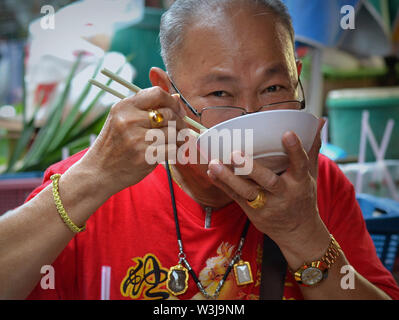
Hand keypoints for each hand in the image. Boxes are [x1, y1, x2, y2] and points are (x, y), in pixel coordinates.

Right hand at [80, 86, 186, 196]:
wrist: (98, 171)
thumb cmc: (114, 145)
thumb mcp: (122, 119)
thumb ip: (147, 108)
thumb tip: (176, 98)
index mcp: (124, 106)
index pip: (157, 93)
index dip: (172, 102)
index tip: (177, 110)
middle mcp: (129, 120)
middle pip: (169, 114)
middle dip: (179, 122)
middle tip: (179, 129)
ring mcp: (137, 139)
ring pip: (172, 132)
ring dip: (177, 138)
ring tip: (173, 142)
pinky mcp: (145, 156)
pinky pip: (171, 149)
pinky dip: (174, 151)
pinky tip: (168, 152)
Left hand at [207, 119, 329, 266]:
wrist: (298, 232)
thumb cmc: (303, 197)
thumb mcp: (311, 175)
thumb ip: (312, 148)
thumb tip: (320, 121)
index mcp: (300, 182)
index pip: (300, 164)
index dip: (295, 149)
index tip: (287, 133)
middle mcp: (283, 194)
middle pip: (268, 180)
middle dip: (251, 168)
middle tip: (235, 153)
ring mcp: (266, 205)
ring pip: (246, 191)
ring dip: (229, 178)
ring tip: (215, 164)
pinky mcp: (252, 212)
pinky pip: (236, 197)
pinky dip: (223, 185)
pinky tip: (211, 172)